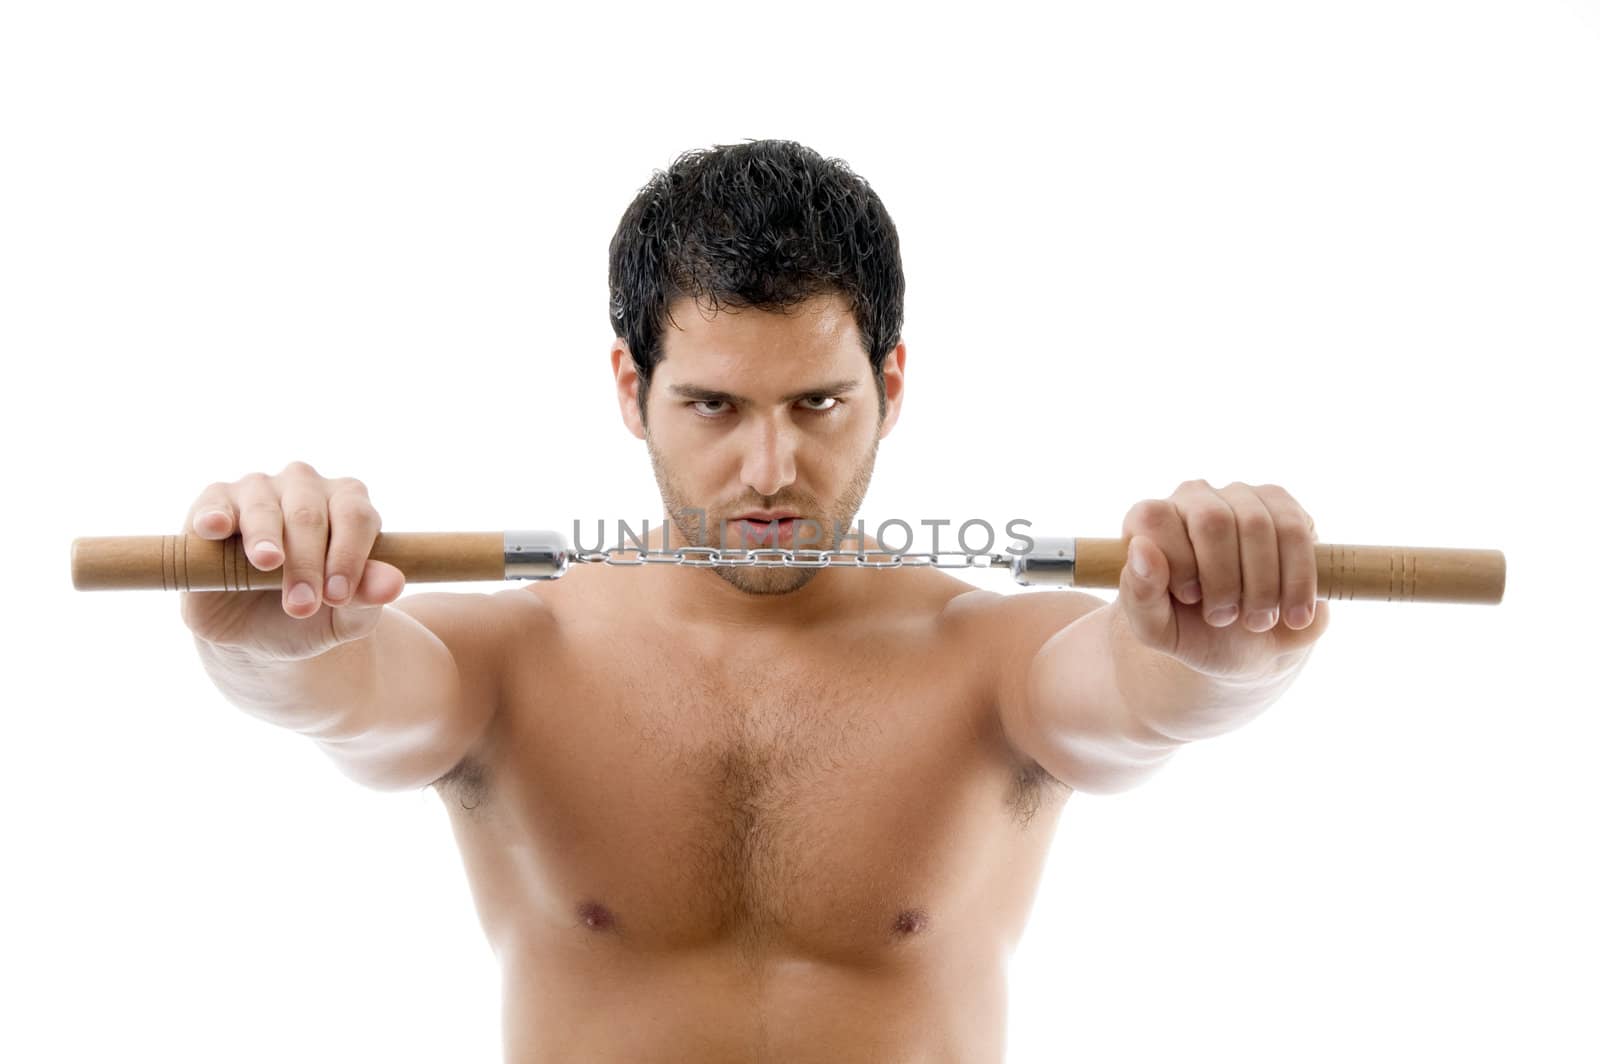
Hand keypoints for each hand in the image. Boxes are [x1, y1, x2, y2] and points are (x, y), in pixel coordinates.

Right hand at [178, 460, 406, 660]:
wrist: (258, 634)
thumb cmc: (312, 615)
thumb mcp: (344, 616)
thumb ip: (368, 598)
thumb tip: (394, 584)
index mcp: (348, 505)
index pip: (356, 517)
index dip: (349, 556)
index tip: (339, 596)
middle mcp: (305, 487)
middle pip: (310, 514)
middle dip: (307, 563)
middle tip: (301, 605)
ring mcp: (258, 490)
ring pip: (265, 507)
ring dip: (266, 541)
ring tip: (267, 566)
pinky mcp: (214, 504)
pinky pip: (214, 503)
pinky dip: (215, 513)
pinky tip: (216, 528)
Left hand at [1116, 480, 1332, 681]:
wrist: (1247, 646)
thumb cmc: (1192, 631)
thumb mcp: (1156, 628)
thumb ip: (1139, 595)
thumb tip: (1142, 548)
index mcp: (1150, 521)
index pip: (1155, 517)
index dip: (1177, 562)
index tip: (1190, 598)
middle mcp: (1193, 498)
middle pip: (1211, 520)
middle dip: (1223, 581)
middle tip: (1224, 618)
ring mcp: (1241, 497)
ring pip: (1257, 525)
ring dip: (1262, 587)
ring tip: (1257, 620)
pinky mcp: (1283, 507)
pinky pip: (1295, 532)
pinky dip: (1297, 582)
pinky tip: (1294, 615)